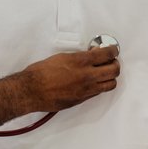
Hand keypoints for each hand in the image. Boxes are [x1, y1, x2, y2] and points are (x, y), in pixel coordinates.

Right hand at [0, 45, 119, 126]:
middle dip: (115, 64)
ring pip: (111, 84)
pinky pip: (99, 92)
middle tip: (111, 61)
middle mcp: (87, 75)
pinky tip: (94, 82)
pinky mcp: (83, 99)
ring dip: (110, 77)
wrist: (32, 90)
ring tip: (104, 73)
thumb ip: (79, 58)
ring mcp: (86, 89)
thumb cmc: (41, 73)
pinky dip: (100, 86)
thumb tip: (90, 56)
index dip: (113, 50)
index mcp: (80, 61)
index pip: (107, 54)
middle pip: (114, 70)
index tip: (112, 49)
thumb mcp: (61, 57)